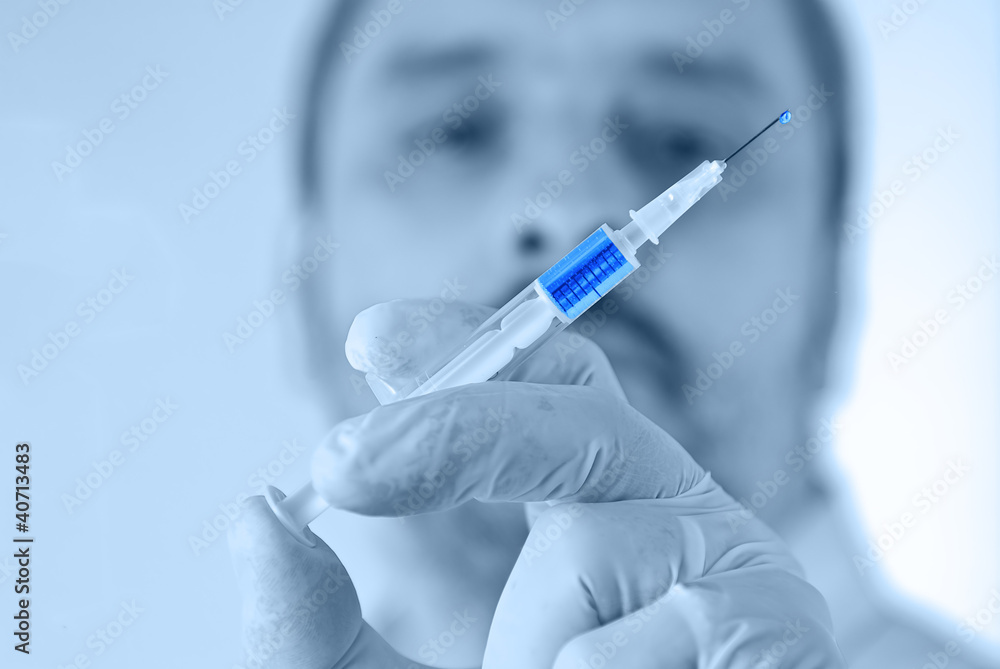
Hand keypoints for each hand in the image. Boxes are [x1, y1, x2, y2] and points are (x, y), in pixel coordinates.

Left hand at [230, 298, 845, 667]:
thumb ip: (318, 629)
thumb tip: (255, 515)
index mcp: (593, 511)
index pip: (546, 388)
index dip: (467, 348)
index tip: (368, 339)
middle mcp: (667, 519)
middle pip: (580, 418)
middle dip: (458, 426)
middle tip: (340, 464)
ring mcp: (735, 572)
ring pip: (597, 553)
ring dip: (531, 647)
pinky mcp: (780, 635)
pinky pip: (658, 640)